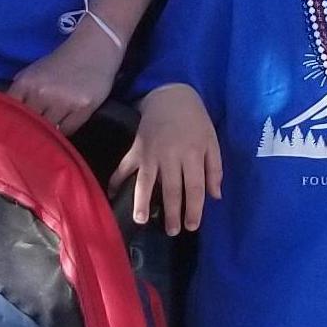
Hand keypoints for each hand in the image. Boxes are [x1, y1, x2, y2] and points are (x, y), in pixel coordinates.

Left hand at [7, 22, 119, 132]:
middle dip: (31, 131)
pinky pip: (68, 131)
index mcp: (26, 83)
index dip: (12, 125)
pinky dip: (65, 132)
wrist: (93, 49)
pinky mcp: (83, 108)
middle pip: (30, 126)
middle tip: (33, 135)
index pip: (11, 114)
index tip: (14, 131)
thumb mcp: (32, 73)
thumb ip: (19, 94)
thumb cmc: (60, 63)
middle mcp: (42, 93)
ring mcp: (64, 101)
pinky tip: (65, 123)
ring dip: (49, 133)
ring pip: (49, 131)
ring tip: (51, 129)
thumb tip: (8, 119)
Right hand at [112, 83, 220, 231]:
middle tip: (171, 231)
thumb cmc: (195, 121)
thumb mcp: (212, 141)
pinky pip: (125, 166)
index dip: (194, 209)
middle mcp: (171, 156)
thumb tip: (214, 196)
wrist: (171, 95)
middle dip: (172, 213)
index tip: (192, 226)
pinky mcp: (136, 148)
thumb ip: (215, 169)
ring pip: (146, 181)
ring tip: (141, 220)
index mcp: (193, 154)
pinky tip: (111, 194)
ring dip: (142, 202)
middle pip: (171, 189)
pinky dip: (116, 179)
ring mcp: (151, 152)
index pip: (194, 187)